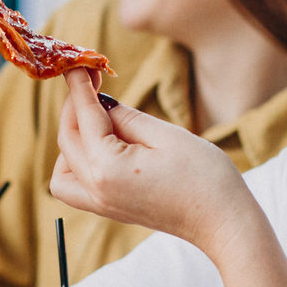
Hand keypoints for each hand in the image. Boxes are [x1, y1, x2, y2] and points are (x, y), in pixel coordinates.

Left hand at [51, 70, 250, 252]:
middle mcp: (96, 189)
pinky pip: (75, 186)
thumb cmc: (204, 177)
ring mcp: (101, 204)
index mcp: (107, 167)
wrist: (223, 223)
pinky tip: (100, 146)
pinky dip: (75, 163)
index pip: (84, 116)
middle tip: (91, 80)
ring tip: (95, 117)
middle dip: (74, 105)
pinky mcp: (109, 210)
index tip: (77, 62)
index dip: (79, 85)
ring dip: (71, 138)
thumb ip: (126, 117)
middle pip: (67, 139)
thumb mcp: (165, 135)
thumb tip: (101, 104)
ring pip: (63, 167)